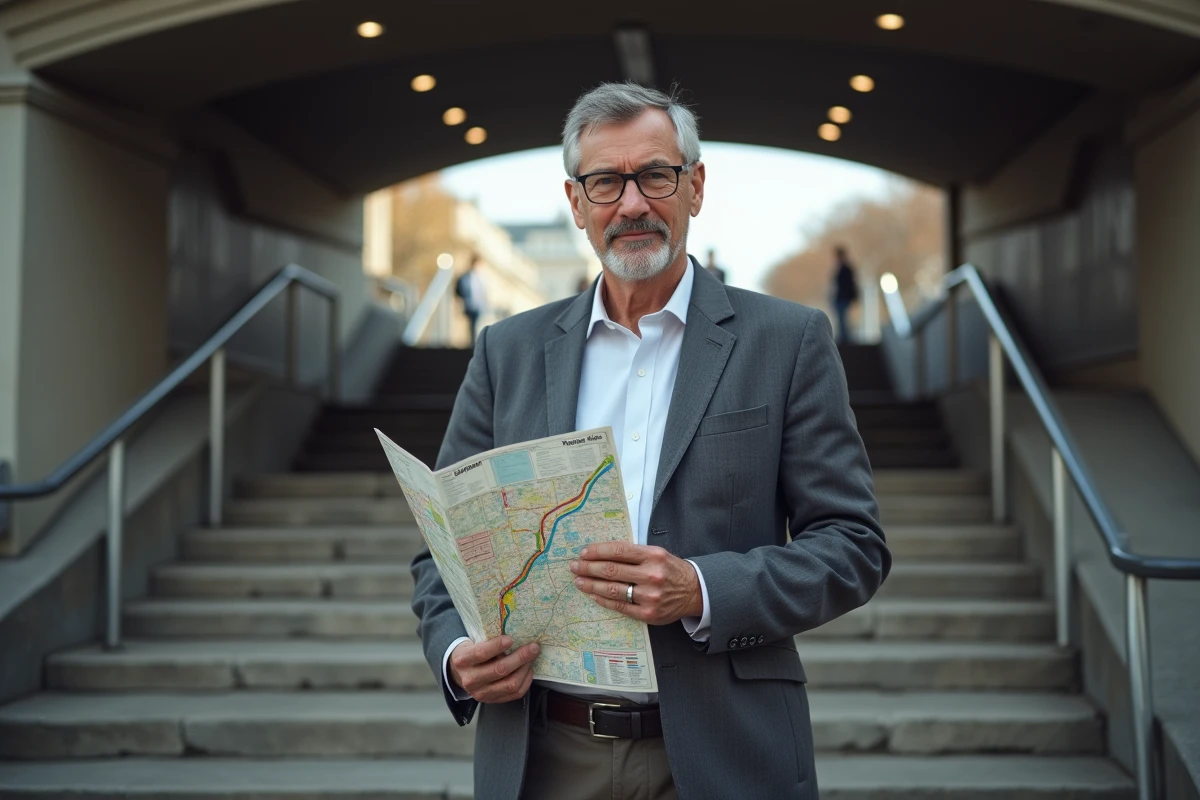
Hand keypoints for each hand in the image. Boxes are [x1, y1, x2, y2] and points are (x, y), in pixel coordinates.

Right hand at [448, 636, 539, 702]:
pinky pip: (515, 694)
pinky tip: (528, 670)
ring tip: (531, 658)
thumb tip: (515, 634)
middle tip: (533, 647)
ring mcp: (481, 693)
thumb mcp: (473, 642)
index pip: (481, 653)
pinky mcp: (491, 700)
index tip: (511, 639)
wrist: (460, 673)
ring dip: (525, 669)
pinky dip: (526, 681)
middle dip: (520, 657)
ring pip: (510, 684)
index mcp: (463, 660)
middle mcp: (470, 679)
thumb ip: (489, 640)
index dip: (497, 646)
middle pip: (500, 670)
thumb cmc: (471, 652)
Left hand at [570, 542, 702, 624]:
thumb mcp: (657, 553)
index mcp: (653, 556)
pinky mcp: (648, 613)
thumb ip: (633, 553)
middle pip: (611, 570)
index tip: (583, 553)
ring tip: (579, 581)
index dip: (597, 551)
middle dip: (588, 568)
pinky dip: (603, 600)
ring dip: (591, 585)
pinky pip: (620, 606)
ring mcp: (649, 596)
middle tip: (574, 567)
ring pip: (613, 589)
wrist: (694, 591)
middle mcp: (651, 575)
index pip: (618, 551)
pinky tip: (593, 594)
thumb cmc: (671, 569)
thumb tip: (601, 553)